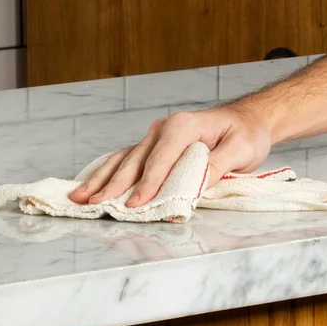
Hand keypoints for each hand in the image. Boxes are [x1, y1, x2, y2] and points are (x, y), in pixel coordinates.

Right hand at [69, 104, 274, 207]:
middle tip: (94, 205)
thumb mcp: (241, 149)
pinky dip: (107, 173)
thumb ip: (217, 166)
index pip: (159, 160)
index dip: (146, 185)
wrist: (246, 120)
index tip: (134, 205)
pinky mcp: (153, 146)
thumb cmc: (245, 134)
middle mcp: (164, 128)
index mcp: (183, 126)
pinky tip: (90, 184)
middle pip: (134, 161)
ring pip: (123, 160)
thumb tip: (193, 186)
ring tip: (79, 197)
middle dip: (113, 185)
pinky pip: (126, 159)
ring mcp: (155, 136)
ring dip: (101, 179)